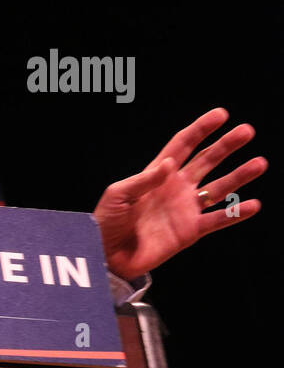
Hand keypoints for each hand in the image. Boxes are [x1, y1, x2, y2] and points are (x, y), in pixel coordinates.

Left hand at [93, 107, 265, 278]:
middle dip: (226, 146)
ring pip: (219, 188)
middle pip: (206, 161)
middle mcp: (176, 187)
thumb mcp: (118, 194)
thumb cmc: (107, 221)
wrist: (106, 253)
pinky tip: (253, 204)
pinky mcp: (190, 231)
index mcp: (157, 173)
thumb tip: (171, 163)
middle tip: (246, 131)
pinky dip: (235, 213)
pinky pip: (217, 220)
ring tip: (259, 163)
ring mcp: (185, 208)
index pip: (183, 145)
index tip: (221, 115)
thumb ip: (144, 179)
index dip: (201, 130)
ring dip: (239, 176)